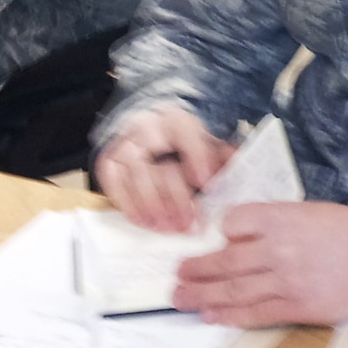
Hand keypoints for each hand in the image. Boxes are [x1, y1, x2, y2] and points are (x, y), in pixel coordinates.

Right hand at [95, 107, 236, 232]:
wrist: (148, 130)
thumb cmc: (183, 142)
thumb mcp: (206, 141)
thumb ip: (223, 155)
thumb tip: (239, 168)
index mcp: (176, 119)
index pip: (185, 134)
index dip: (197, 158)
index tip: (208, 184)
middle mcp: (146, 127)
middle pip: (159, 162)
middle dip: (176, 197)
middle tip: (189, 223)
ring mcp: (124, 144)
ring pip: (135, 176)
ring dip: (153, 207)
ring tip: (169, 228)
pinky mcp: (108, 161)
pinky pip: (114, 185)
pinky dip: (129, 206)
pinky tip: (145, 222)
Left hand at [174, 202, 347, 327]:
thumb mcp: (310, 211)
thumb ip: (276, 222)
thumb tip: (241, 237)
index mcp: (282, 218)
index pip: (235, 222)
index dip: (222, 232)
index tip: (216, 240)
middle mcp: (278, 248)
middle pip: (226, 261)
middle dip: (197, 271)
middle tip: (177, 276)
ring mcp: (286, 280)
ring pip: (234, 290)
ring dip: (203, 296)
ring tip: (181, 299)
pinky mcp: (298, 306)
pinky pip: (256, 313)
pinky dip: (230, 316)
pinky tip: (212, 317)